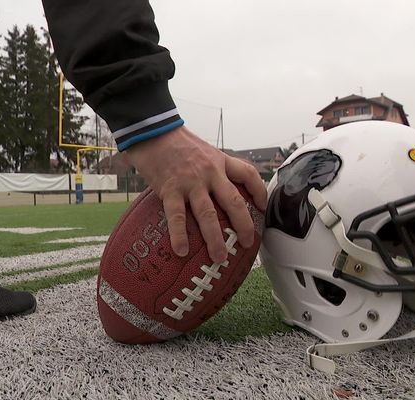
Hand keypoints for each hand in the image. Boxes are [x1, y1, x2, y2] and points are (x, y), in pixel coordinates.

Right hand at [123, 126, 267, 262]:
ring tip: (219, 258)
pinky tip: (182, 251)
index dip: (259, 192)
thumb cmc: (175, 141)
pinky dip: (180, 235)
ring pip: (208, 214)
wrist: (152, 129)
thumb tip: (217, 188)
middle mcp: (210, 172)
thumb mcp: (203, 150)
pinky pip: (177, 216)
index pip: (248, 174)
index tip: (263, 207)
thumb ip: (212, 167)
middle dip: (243, 225)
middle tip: (247, 244)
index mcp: (220, 161)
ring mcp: (191, 182)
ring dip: (215, 239)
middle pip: (234, 201)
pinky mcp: (170, 189)